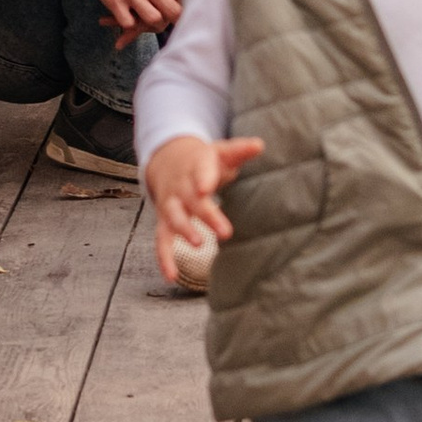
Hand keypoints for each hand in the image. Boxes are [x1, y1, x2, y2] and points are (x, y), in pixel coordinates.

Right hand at [145, 130, 264, 284]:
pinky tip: (170, 276)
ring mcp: (171, 204)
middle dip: (206, 215)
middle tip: (225, 232)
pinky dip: (164, 258)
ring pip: (174, 218)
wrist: (168, 160)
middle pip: (192, 200)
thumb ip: (239, 150)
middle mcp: (181, 186)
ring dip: (184, 231)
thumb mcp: (220, 152)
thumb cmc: (203, 160)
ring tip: (198, 244)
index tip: (206, 189)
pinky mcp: (165, 221)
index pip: (200, 171)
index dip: (203, 180)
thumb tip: (260, 144)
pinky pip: (161, 240)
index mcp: (196, 166)